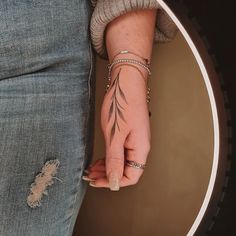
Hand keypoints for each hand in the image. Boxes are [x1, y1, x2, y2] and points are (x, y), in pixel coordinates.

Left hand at [82, 65, 150, 190]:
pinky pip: (119, 152)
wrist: (126, 82)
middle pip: (126, 170)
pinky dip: (108, 157)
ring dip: (107, 167)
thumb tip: (114, 181)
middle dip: (108, 176)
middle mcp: (139, 147)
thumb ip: (115, 158)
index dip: (114, 182)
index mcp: (140, 148)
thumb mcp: (115, 134)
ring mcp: (133, 140)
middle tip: (90, 175)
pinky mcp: (127, 134)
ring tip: (92, 169)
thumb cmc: (122, 104)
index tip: (97, 181)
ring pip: (121, 162)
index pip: (131, 176)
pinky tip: (99, 159)